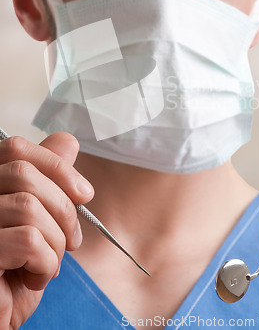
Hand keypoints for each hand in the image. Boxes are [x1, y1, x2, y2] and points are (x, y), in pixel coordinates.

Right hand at [0, 133, 93, 329]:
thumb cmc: (13, 274)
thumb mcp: (37, 224)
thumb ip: (46, 182)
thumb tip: (67, 142)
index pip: (15, 148)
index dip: (56, 164)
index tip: (84, 193)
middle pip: (25, 175)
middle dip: (64, 209)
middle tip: (72, 240)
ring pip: (28, 207)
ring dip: (56, 241)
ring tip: (49, 263)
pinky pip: (27, 240)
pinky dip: (45, 262)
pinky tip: (34, 278)